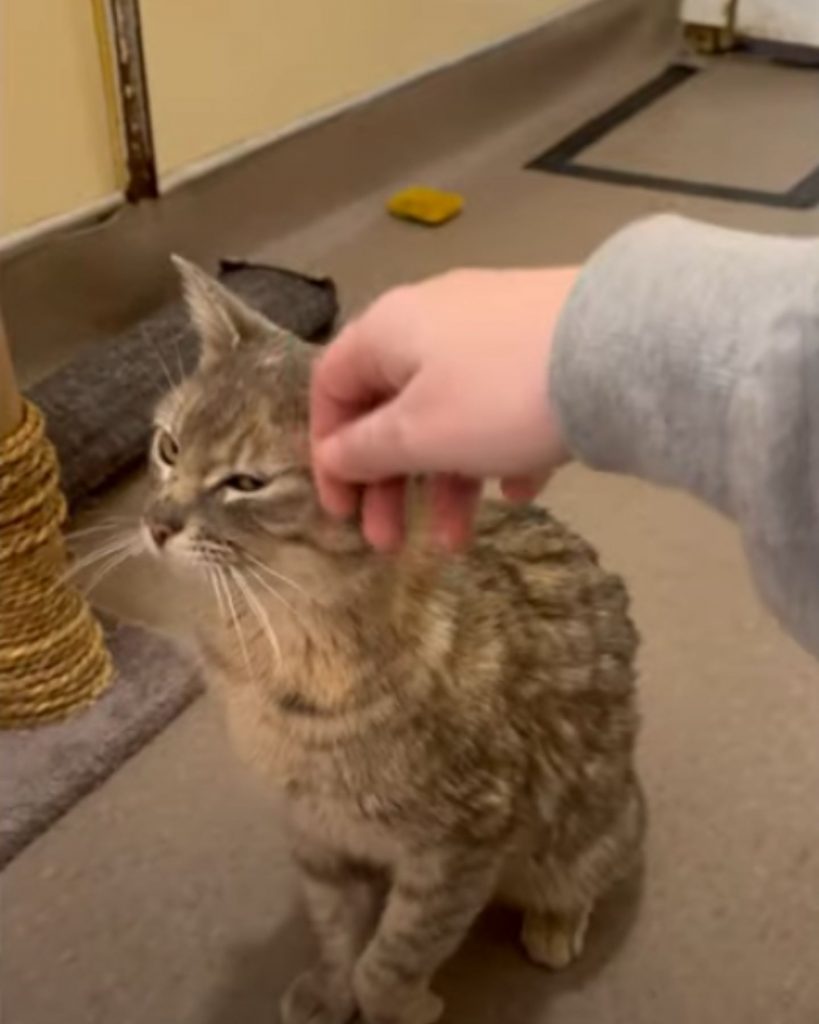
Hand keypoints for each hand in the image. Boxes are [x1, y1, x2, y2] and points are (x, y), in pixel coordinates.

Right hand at [310, 267, 576, 549]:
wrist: (623, 349)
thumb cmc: (498, 397)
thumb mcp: (419, 434)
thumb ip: (365, 449)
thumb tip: (333, 455)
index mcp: (388, 331)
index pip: (331, 387)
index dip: (326, 453)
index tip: (342, 513)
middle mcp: (433, 321)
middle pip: (390, 410)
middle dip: (387, 485)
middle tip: (389, 545)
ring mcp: (492, 332)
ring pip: (449, 416)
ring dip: (443, 484)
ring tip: (459, 543)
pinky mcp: (542, 349)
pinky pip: (502, 408)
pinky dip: (497, 453)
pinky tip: (520, 490)